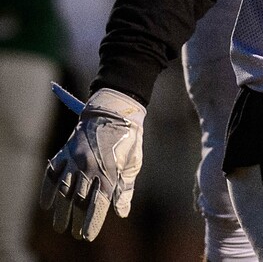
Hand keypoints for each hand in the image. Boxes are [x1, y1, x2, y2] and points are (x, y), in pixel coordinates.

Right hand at [39, 87, 145, 240]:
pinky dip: (47, 190)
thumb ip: (125, 189)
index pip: (98, 204)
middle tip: (74, 233)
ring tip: (60, 225)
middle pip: (79, 201)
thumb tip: (121, 212)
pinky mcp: (66, 150)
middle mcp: (89, 166)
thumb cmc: (128, 137)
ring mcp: (75, 158)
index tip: (87, 236)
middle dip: (76, 220)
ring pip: (63, 191)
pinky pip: (52, 173)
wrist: (115, 109)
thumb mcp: (133, 163)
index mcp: (108, 171)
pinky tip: (46, 204)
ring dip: (60, 210)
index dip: (91, 223)